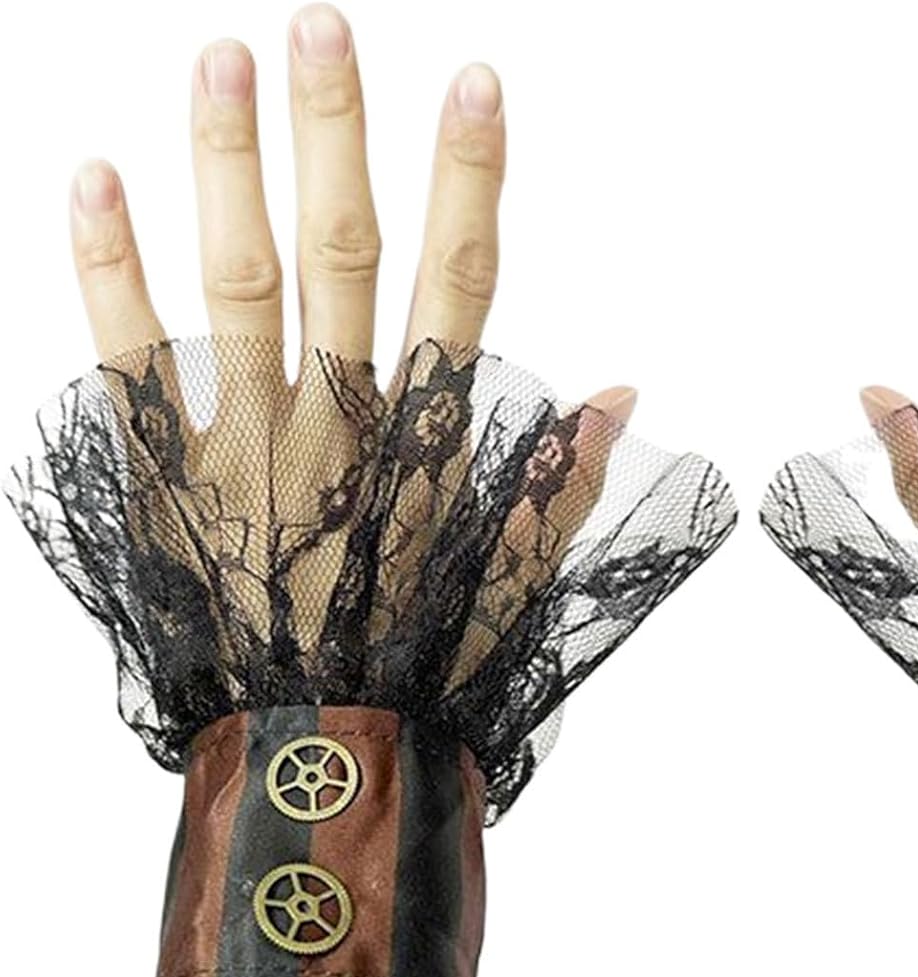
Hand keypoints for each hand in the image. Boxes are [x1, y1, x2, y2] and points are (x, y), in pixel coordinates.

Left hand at [67, 3, 631, 657]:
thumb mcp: (508, 582)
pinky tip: (90, 174)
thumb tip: (617, 393)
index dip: (469, 180)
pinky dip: (103, 267)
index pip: (458, 284)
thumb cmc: (411, 662)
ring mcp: (244, 441)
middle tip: (320, 25)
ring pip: (238, 281)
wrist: (308, 752)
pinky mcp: (162, 470)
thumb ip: (559, 485)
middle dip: (335, 133)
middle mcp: (337, 421)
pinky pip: (126, 357)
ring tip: (220, 58)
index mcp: (424, 442)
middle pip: (341, 252)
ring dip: (228, 166)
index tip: (473, 85)